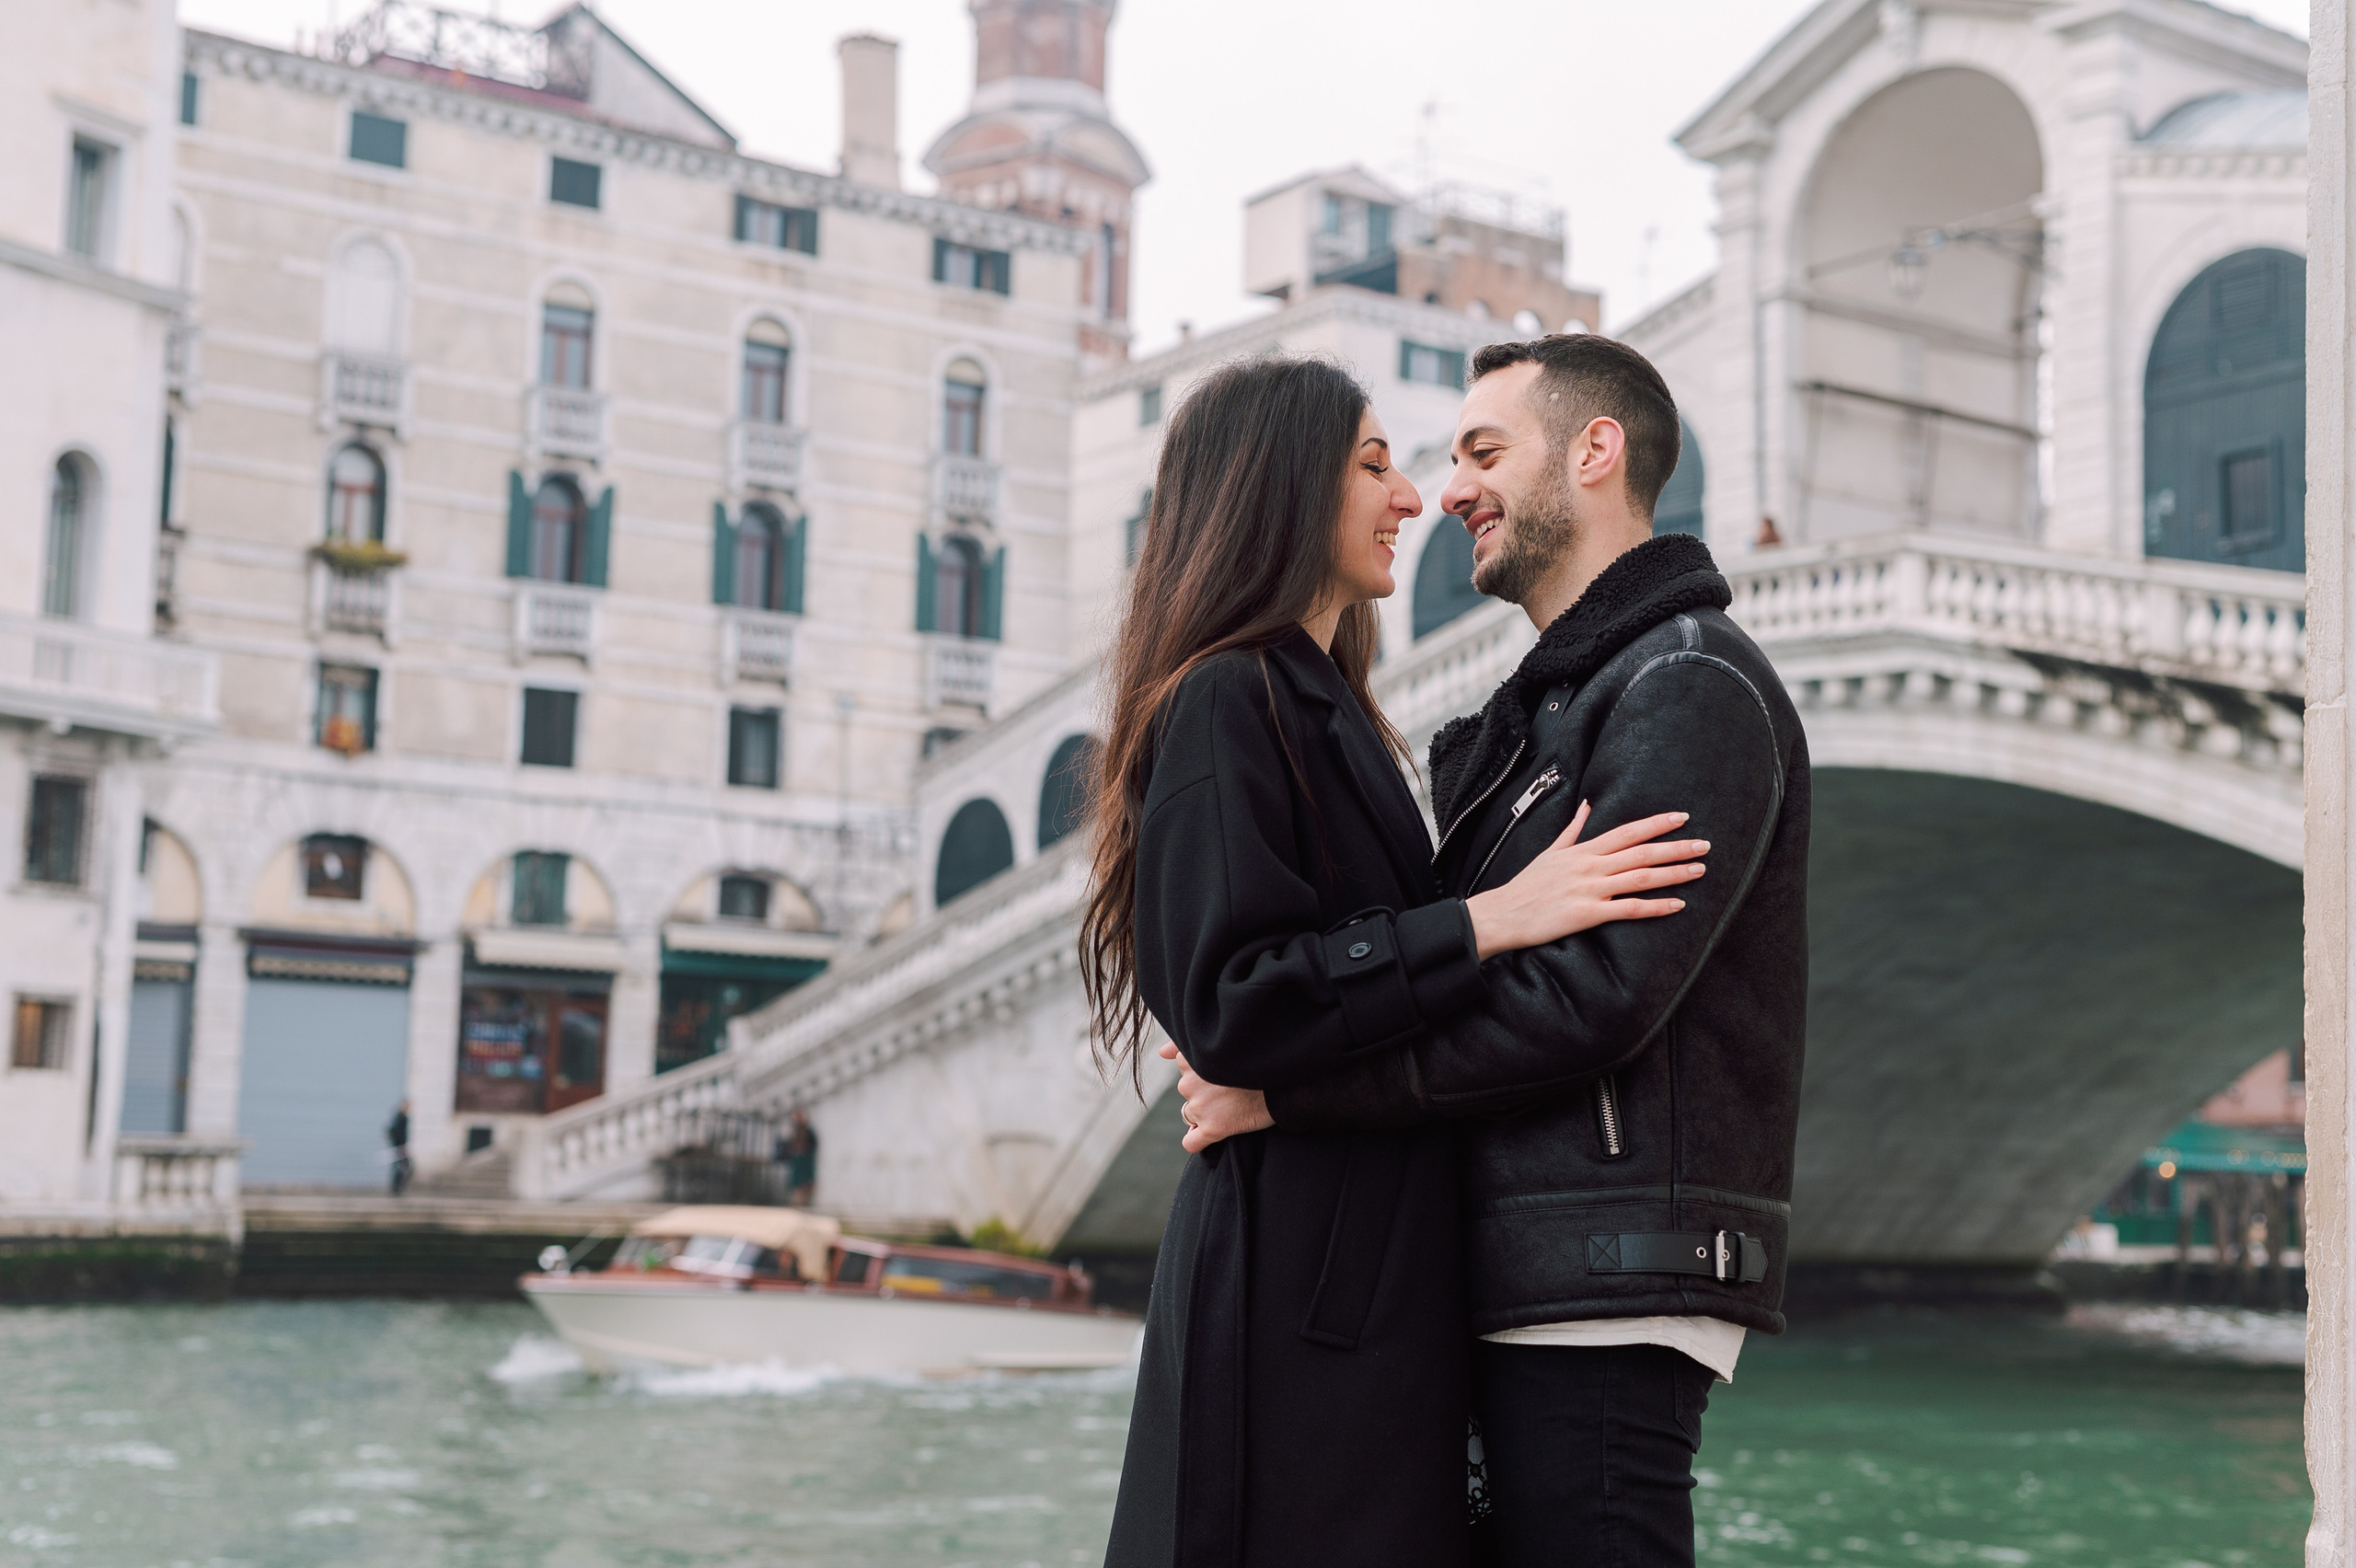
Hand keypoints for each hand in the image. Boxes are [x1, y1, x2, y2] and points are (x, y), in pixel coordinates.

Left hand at [1159, 1041, 1272, 1152]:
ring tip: (1232, 1106)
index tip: (1222, 1075)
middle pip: (1188, 1093)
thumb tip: (1161, 1053)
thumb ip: (1186, 1046)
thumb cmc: (1259, 1061)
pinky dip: (1199, 1140)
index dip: (1204, 1074)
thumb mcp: (1223, 1046)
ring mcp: (1199, 1107)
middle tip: (1232, 1090)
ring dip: (1205, 1113)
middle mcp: (1189, 1083)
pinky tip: (1213, 1133)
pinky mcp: (1212, 1128)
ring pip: (1190, 1114)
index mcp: (1192, 1059)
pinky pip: (1192, 1142)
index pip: (1185, 1069)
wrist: (1286, 1084)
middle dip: (1205, 1093)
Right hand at [1464, 802, 1708, 959]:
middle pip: (1642, 852)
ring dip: (1674, 873)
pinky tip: (1677, 904)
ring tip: (1699, 870)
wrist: (1503, 913)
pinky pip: (1629, 909)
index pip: (1628, 831)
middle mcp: (1591, 866)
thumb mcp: (1550, 851)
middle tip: (1705, 845)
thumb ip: (1574, 829)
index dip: (1657, 824)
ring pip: (1641, 877)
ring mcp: (1590, 889)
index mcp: (1583, 850)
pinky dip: (1655, 906)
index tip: (1681, 817)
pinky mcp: (1588, 914)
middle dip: (1677, 847)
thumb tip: (1589, 806)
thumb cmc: (1526, 885)